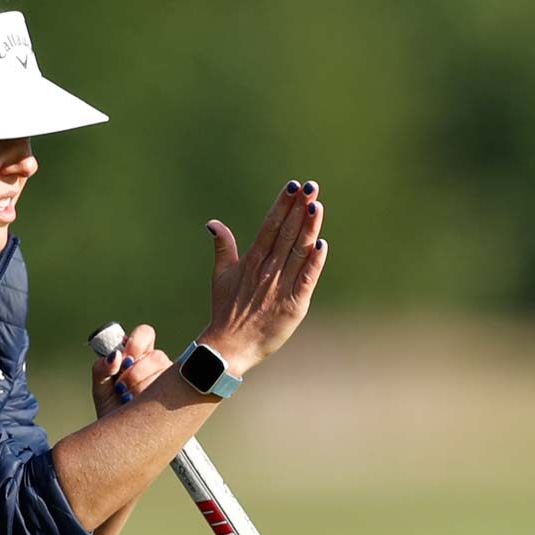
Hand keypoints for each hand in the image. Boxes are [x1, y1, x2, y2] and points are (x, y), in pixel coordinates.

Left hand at [89, 323, 171, 418]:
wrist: (122, 440)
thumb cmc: (112, 410)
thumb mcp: (100, 388)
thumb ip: (101, 368)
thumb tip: (114, 355)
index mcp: (138, 355)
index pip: (145, 334)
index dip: (136, 342)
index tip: (124, 358)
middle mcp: (157, 364)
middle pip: (155, 355)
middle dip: (135, 373)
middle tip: (121, 388)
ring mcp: (171, 379)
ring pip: (163, 372)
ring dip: (141, 388)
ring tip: (129, 401)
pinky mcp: (179, 396)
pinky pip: (169, 390)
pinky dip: (150, 399)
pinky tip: (142, 407)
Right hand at [201, 179, 329, 374]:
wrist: (229, 347)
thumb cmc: (226, 311)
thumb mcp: (222, 276)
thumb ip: (223, 247)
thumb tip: (213, 223)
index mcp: (252, 260)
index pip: (270, 226)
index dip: (282, 205)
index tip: (293, 186)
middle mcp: (267, 270)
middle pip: (286, 233)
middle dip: (298, 209)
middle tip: (310, 186)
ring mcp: (280, 287)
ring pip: (298, 252)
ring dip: (308, 229)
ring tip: (316, 206)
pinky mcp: (293, 305)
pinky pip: (306, 280)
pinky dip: (313, 263)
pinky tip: (321, 245)